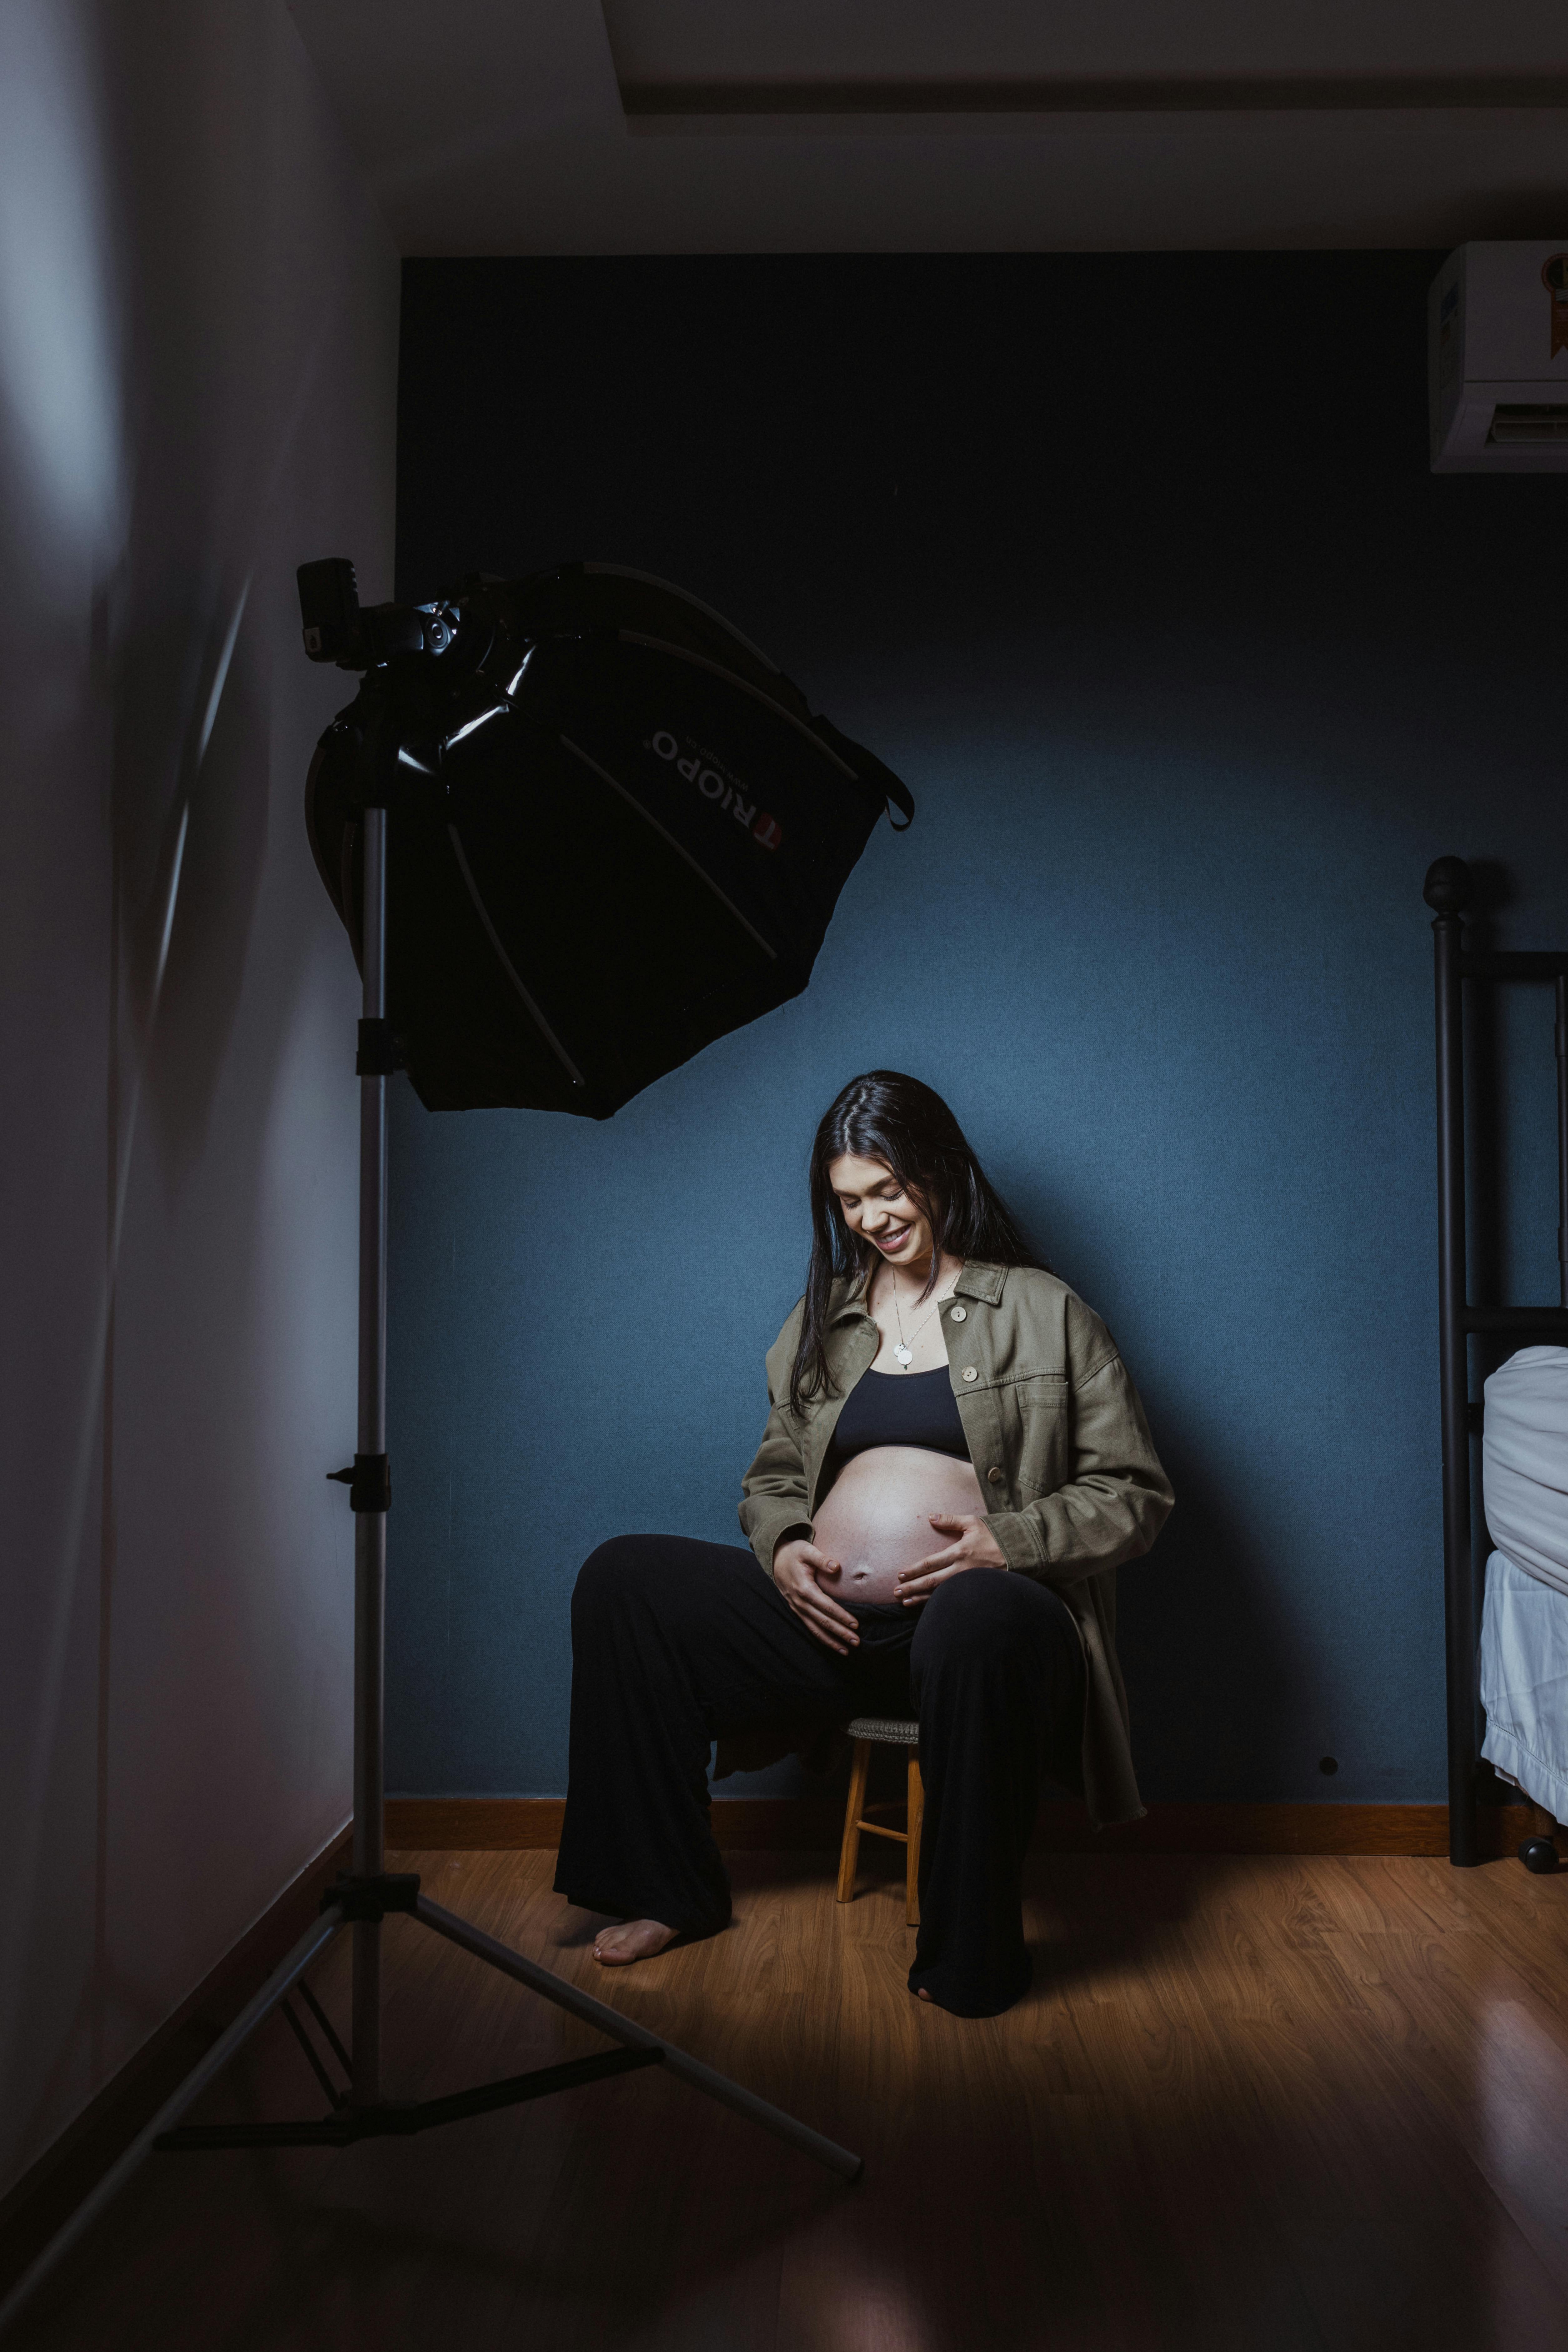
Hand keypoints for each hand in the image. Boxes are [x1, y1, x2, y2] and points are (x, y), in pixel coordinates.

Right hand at [773, 1538, 859, 1654]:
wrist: (775, 1559)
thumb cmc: (794, 1553)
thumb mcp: (806, 1550)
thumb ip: (821, 1559)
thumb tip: (836, 1566)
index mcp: (804, 1588)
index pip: (826, 1606)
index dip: (841, 1616)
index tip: (855, 1624)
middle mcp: (800, 1602)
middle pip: (822, 1621)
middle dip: (840, 1633)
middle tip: (856, 1642)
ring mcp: (797, 1608)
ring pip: (815, 1629)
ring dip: (831, 1641)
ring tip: (846, 1650)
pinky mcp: (797, 1610)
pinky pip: (810, 1627)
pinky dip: (821, 1638)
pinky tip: (833, 1644)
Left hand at [895, 1512, 1006, 1603]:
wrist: (1018, 1552)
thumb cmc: (995, 1537)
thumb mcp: (973, 1523)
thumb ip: (950, 1520)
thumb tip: (930, 1517)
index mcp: (959, 1552)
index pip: (931, 1563)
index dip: (914, 1570)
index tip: (900, 1574)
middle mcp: (961, 1569)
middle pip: (932, 1581)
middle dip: (912, 1587)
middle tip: (896, 1592)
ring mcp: (967, 1582)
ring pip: (940, 1593)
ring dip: (921, 1598)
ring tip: (905, 1602)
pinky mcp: (973, 1588)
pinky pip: (952, 1597)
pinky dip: (938, 1602)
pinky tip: (927, 1606)